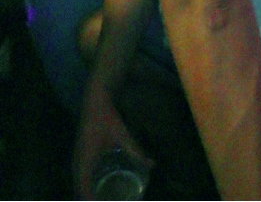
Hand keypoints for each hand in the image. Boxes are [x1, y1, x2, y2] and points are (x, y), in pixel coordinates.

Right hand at [74, 85, 152, 199]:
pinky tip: (99, 188)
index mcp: (84, 162)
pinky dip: (87, 186)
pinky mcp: (80, 155)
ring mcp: (76, 159)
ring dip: (88, 194)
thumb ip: (135, 150)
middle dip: (90, 200)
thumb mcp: (122, 135)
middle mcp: (77, 164)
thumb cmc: (106, 117)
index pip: (83, 191)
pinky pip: (81, 177)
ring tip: (103, 200)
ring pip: (79, 184)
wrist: (94, 100)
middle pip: (79, 190)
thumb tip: (151, 165)